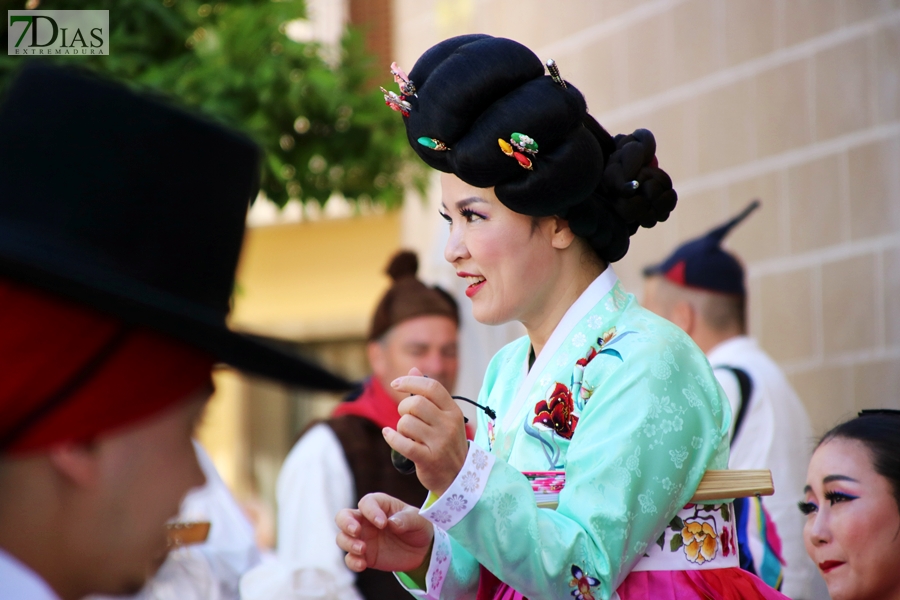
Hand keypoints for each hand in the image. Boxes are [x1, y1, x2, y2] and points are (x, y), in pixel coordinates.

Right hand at [335, 493, 433, 575]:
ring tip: (362, 549)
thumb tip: (392, 523)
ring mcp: (363, 538)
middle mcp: (366, 520)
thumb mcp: (418, 520)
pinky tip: (362, 565)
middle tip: (356, 531)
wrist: (422, 550)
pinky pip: (350, 558)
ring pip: (342, 538)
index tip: (383, 523)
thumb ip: (405, 519)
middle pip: (343, 516)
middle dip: (345, 523)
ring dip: (348, 543)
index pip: (366, 503)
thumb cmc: (418, 527)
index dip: (370, 511)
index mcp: (379, 505)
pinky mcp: (364, 556)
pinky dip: (352, 562)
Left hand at [385, 367, 467, 495]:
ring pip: (406, 423)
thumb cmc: (446, 444)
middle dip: (402, 408)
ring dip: (400, 427)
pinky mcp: (429, 459)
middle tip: (404, 417)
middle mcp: (448, 425)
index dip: (410, 382)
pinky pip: (403, 443)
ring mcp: (440, 442)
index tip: (395, 384)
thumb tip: (413, 369)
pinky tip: (389, 435)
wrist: (458, 478)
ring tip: (406, 434)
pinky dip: (391, 438)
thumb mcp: (444, 418)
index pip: (431, 387)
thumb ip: (429, 394)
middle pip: (415, 403)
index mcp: (453, 411)